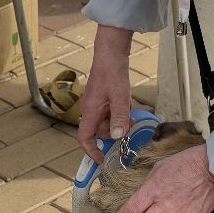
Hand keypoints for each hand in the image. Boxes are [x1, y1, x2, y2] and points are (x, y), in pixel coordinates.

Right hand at [78, 25, 134, 162]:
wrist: (110, 53)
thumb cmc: (112, 72)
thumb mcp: (120, 97)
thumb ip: (119, 118)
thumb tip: (117, 137)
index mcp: (90, 111)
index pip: (84, 138)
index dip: (91, 151)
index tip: (102, 159)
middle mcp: (90, 109)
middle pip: (100, 131)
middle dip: (115, 131)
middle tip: (129, 123)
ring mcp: (96, 104)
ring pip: (107, 122)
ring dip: (119, 120)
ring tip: (128, 108)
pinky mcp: (102, 99)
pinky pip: (110, 112)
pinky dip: (119, 111)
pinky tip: (126, 102)